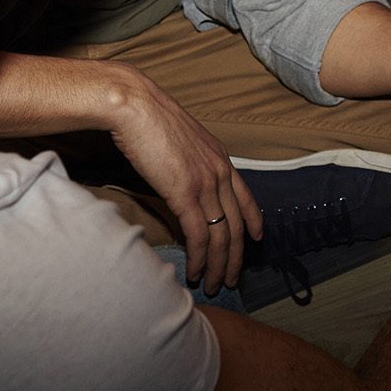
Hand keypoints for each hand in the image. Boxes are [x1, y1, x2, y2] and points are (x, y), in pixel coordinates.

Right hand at [105, 65, 262, 294]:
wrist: (134, 104)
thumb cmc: (147, 117)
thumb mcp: (179, 138)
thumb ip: (188, 161)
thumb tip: (180, 177)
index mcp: (220, 157)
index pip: (246, 197)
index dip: (253, 221)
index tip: (255, 239)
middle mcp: (220, 172)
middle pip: (236, 225)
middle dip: (236, 257)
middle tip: (232, 280)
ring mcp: (205, 183)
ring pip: (222, 236)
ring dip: (219, 266)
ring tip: (215, 286)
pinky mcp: (185, 194)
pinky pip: (200, 235)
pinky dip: (200, 259)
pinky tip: (195, 272)